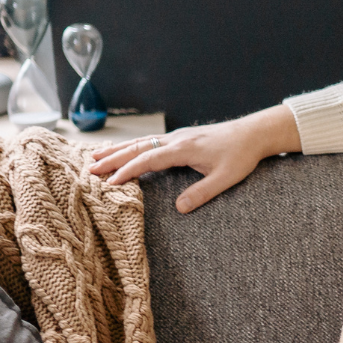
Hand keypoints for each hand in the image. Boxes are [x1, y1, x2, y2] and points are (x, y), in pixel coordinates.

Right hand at [88, 105, 301, 212]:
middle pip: (137, 148)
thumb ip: (202, 193)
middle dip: (112, 159)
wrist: (253, 134)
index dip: (128, 172)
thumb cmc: (241, 156)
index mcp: (183, 149)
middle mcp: (175, 140)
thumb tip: (179, 209)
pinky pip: (149, 141)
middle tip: (89, 169)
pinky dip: (132, 146)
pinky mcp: (180, 138)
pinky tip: (125, 150)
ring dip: (118, 150)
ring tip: (95, 158)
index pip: (147, 160)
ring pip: (140, 142)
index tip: (110, 183)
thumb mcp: (225, 178)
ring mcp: (176, 137)